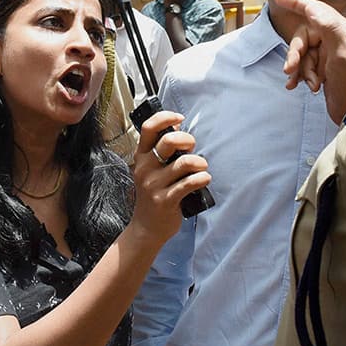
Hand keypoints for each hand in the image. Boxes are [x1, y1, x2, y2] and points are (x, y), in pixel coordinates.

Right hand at [129, 111, 210, 246]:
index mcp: (141, 157)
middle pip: (168, 141)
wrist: (146, 227)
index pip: (148, 128)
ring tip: (202, 168)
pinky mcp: (166, 200)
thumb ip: (161, 151)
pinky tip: (204, 179)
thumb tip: (176, 126)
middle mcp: (145, 168)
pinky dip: (202, 179)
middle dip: (187, 140)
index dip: (165, 118)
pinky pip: (189, 184)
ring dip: (199, 162)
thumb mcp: (151, 170)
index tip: (179, 118)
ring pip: (184, 163)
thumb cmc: (153, 195)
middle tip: (193, 148)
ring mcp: (154, 185)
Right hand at [277, 0, 345, 123]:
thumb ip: (329, 28)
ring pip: (302, 55)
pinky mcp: (324, 70)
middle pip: (303, 38)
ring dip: (300, 70)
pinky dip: (299, 76)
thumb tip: (313, 10)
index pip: (314, 10)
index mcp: (339, 31)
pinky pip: (304, 67)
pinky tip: (297, 85)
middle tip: (290, 69)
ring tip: (307, 83)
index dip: (296, 3)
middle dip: (295, 55)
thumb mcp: (342, 53)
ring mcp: (328, 55)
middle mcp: (334, 40)